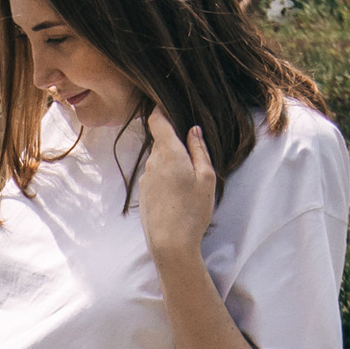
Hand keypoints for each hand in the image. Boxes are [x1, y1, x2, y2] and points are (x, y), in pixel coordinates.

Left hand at [136, 110, 218, 267]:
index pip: (157, 121)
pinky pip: (156, 177)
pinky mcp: (143, 194)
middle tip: (194, 157)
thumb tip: (193, 130)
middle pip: (161, 143)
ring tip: (189, 184)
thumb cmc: (192, 211)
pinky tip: (178, 197)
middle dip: (175, 144)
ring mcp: (145, 179)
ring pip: (159, 162)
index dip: (160, 110)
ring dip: (172, 165)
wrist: (170, 244)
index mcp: (169, 153)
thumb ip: (199, 150)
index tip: (166, 105)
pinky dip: (166, 180)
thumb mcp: (206, 178)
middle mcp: (152, 163)